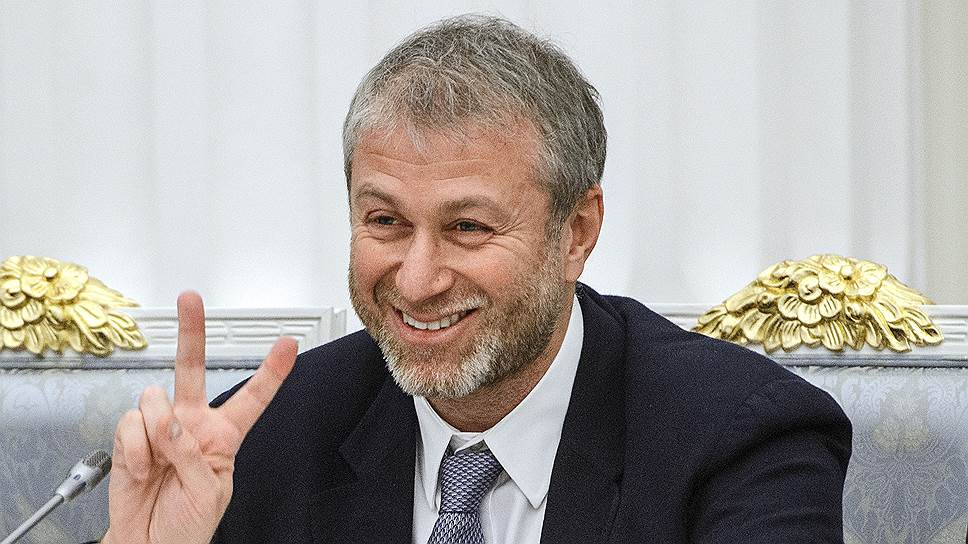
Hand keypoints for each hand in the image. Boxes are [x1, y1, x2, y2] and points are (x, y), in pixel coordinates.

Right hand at [101, 291, 296, 543]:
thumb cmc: (186, 525)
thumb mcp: (210, 492)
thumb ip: (194, 454)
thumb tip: (169, 423)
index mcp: (224, 436)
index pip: (253, 398)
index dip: (272, 371)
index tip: (288, 344)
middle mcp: (192, 424)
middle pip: (194, 369)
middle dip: (192, 331)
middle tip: (191, 299)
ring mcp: (159, 429)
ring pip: (155, 398)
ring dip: (156, 431)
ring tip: (158, 460)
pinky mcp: (130, 438)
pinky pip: (130, 423)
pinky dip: (133, 448)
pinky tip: (141, 467)